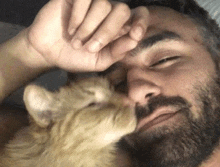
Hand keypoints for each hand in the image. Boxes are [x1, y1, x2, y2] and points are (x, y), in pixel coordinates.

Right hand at [26, 0, 148, 71]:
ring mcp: (92, 4)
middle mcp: (108, 14)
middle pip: (122, 10)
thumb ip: (116, 52)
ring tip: (76, 43)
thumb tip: (134, 40)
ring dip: (89, 28)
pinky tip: (70, 28)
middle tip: (91, 48)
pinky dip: (78, 17)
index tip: (135, 34)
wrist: (48, 52)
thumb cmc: (75, 58)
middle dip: (108, 31)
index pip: (139, 16)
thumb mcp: (99, 62)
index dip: (141, 21)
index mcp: (118, 29)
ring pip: (103, 5)